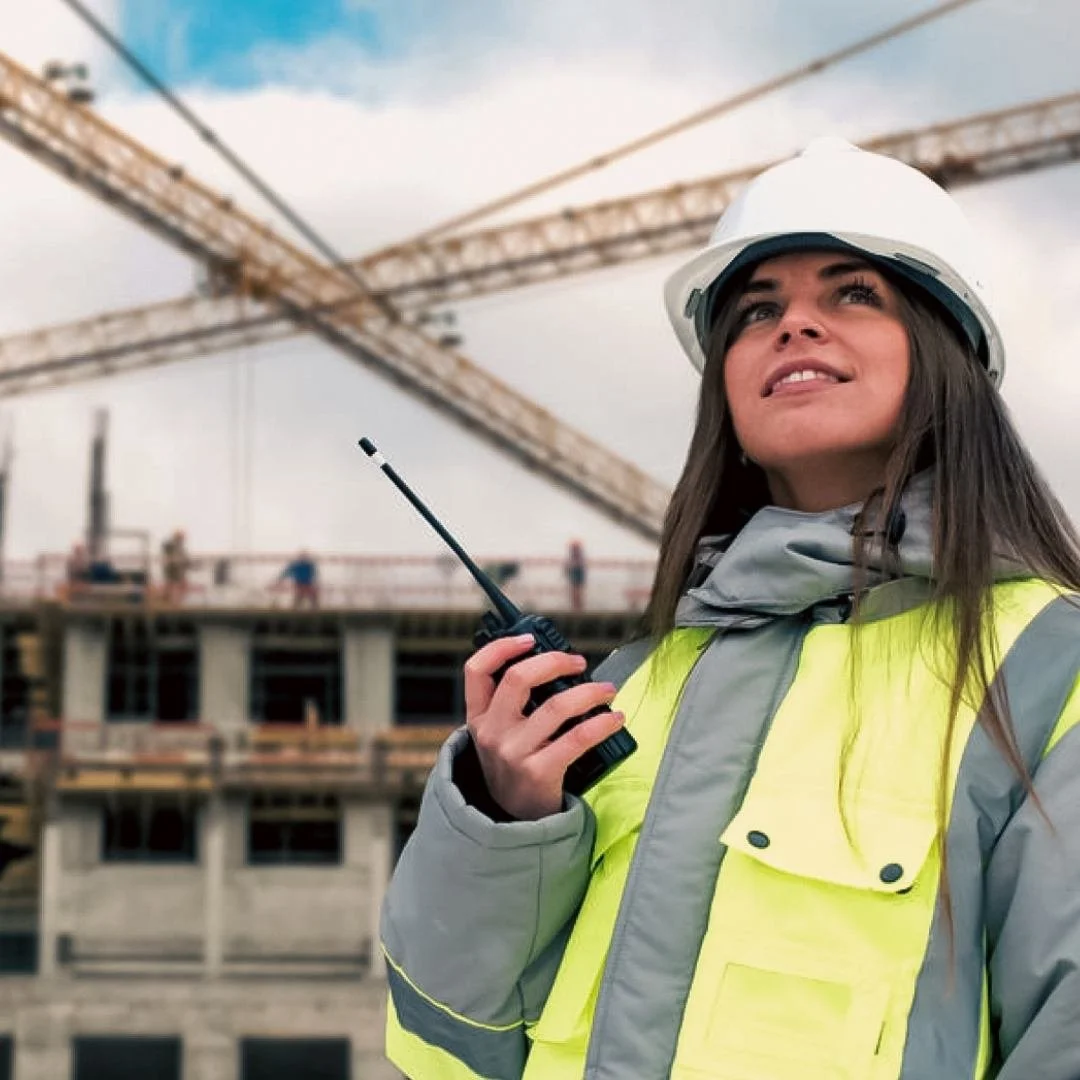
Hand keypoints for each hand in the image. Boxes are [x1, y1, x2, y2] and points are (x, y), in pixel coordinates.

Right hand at [463, 634, 624, 819]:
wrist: (516, 822)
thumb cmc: (517, 767)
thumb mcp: (500, 736)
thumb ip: (514, 706)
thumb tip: (558, 666)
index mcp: (478, 718)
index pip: (476, 671)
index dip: (502, 647)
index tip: (530, 639)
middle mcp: (491, 733)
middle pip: (518, 678)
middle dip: (555, 661)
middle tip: (579, 662)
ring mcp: (513, 753)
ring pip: (556, 706)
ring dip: (589, 692)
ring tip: (607, 691)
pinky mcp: (539, 772)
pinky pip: (578, 738)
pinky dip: (603, 723)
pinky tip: (616, 719)